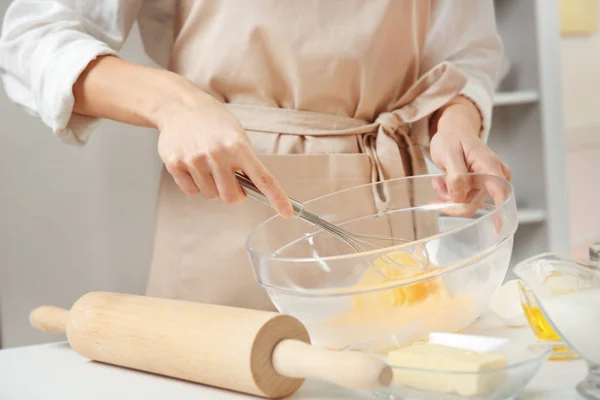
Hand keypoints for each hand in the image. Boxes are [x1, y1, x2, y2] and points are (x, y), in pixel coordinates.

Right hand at [155, 79, 292, 217]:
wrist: (180, 106)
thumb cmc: (213, 121)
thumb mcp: (237, 134)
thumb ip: (245, 161)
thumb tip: (253, 189)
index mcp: (238, 146)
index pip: (262, 179)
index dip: (276, 198)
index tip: (286, 212)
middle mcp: (216, 154)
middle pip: (231, 197)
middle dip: (234, 193)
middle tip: (231, 179)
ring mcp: (194, 160)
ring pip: (210, 195)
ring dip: (213, 187)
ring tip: (209, 165)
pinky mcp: (175, 165)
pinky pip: (191, 191)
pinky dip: (196, 185)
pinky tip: (194, 167)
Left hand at [429, 96, 510, 205]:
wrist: (453, 131)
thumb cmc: (453, 138)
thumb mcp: (450, 153)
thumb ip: (456, 175)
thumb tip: (459, 198)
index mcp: (491, 167)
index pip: (500, 192)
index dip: (500, 214)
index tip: (497, 229)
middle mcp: (494, 177)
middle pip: (474, 203)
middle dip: (451, 199)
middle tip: (437, 183)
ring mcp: (486, 184)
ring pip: (465, 203)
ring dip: (447, 195)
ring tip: (438, 178)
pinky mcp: (477, 188)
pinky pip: (462, 200)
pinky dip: (449, 194)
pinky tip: (441, 181)